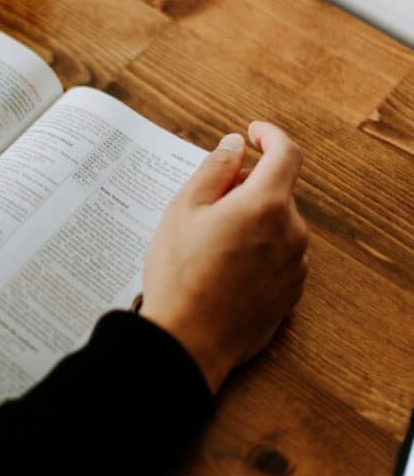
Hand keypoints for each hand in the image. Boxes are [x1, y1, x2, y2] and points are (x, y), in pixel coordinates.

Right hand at [140, 122, 307, 393]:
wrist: (187, 342)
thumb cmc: (179, 273)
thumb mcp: (184, 210)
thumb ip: (214, 170)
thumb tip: (234, 146)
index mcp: (266, 204)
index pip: (286, 153)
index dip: (270, 136)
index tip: (252, 134)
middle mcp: (291, 232)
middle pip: (277, 191)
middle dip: (247, 187)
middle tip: (206, 203)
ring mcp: (295, 266)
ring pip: (277, 225)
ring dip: (252, 221)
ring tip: (209, 243)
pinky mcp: (291, 293)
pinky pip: (278, 256)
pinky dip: (258, 250)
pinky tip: (223, 268)